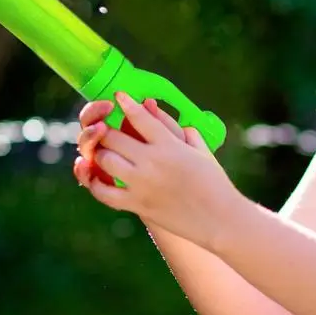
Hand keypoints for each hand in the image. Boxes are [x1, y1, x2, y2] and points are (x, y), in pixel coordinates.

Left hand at [77, 92, 238, 251]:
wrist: (220, 219)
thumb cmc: (213, 180)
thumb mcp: (199, 148)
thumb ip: (174, 126)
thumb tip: (153, 107)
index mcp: (169, 145)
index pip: (139, 117)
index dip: (126, 103)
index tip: (119, 95)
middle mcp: (152, 162)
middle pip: (113, 137)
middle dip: (106, 129)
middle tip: (105, 127)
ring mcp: (141, 184)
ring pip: (104, 160)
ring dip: (100, 152)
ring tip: (102, 150)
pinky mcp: (137, 205)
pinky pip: (104, 193)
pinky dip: (95, 182)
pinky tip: (95, 174)